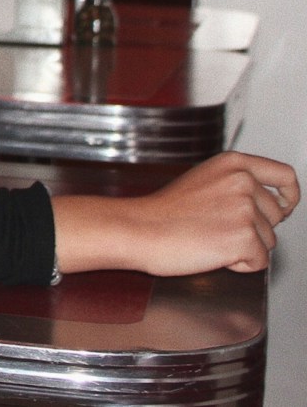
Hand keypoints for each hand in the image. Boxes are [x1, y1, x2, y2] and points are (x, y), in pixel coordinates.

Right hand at [54, 150, 298, 276]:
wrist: (139, 230)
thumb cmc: (163, 211)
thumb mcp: (202, 179)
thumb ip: (235, 182)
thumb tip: (268, 200)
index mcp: (234, 164)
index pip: (285, 175)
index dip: (290, 195)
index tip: (286, 205)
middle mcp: (244, 182)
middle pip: (277, 215)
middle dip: (255, 228)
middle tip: (218, 227)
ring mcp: (245, 210)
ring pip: (269, 241)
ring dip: (245, 247)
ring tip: (210, 238)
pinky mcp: (244, 238)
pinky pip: (259, 262)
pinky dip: (239, 265)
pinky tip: (212, 252)